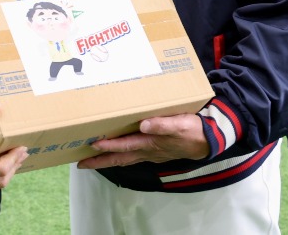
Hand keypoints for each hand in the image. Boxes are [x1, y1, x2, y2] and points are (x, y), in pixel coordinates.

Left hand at [76, 114, 207, 169]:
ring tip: (90, 161)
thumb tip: (144, 125)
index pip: (125, 145)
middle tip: (81, 164)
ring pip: (124, 159)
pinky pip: (132, 157)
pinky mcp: (154, 152)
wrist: (207, 141)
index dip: (109, 145)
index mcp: (151, 142)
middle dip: (99, 161)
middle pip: (119, 158)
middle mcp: (147, 150)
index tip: (93, 144)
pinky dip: (120, 157)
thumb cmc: (192, 129)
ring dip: (106, 161)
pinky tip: (114, 155)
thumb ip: (163, 124)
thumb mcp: (180, 123)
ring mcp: (150, 153)